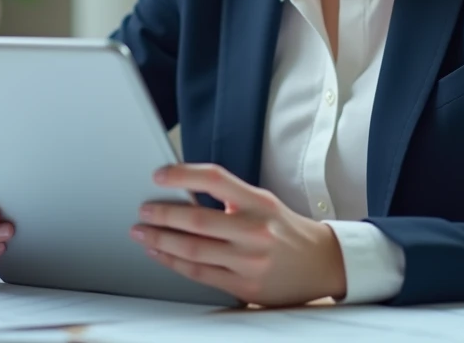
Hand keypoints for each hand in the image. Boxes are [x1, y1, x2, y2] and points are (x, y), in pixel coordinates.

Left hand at [131, 163, 345, 306]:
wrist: (321, 264)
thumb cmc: (284, 230)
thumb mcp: (263, 203)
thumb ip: (229, 199)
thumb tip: (182, 192)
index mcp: (259, 202)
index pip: (215, 179)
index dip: (182, 175)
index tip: (159, 175)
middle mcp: (254, 231)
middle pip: (196, 220)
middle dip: (163, 214)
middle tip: (144, 210)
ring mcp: (249, 261)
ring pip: (193, 250)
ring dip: (160, 240)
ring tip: (142, 232)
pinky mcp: (244, 287)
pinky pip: (200, 274)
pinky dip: (173, 263)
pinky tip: (159, 253)